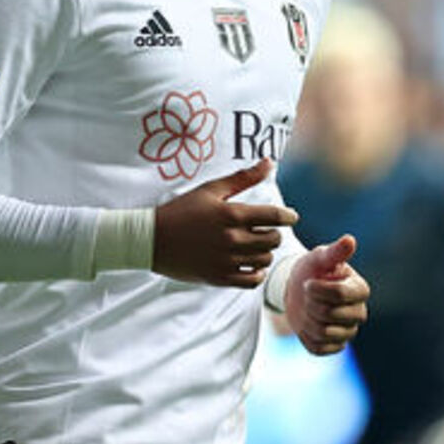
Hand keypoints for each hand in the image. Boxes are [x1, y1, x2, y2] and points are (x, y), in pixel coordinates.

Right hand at [152, 158, 296, 288]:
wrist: (153, 239)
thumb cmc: (182, 210)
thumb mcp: (210, 190)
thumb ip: (242, 178)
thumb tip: (270, 162)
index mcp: (231, 214)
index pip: (274, 216)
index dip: (288, 216)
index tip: (290, 217)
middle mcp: (232, 239)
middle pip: (273, 240)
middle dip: (274, 233)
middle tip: (264, 230)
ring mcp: (226, 261)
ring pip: (265, 260)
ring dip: (264, 252)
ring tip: (254, 245)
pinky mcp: (219, 278)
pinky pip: (252, 280)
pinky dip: (256, 273)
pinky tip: (248, 263)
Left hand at [283, 234, 368, 355]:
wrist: (298, 288)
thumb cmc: (312, 269)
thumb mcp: (320, 257)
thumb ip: (335, 252)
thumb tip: (350, 240)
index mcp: (360, 289)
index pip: (338, 294)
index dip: (316, 289)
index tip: (308, 282)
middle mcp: (359, 313)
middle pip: (329, 314)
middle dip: (311, 303)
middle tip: (308, 295)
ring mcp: (348, 332)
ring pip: (323, 333)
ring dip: (307, 319)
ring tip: (308, 308)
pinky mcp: (335, 347)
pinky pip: (318, 348)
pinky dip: (307, 335)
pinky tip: (308, 323)